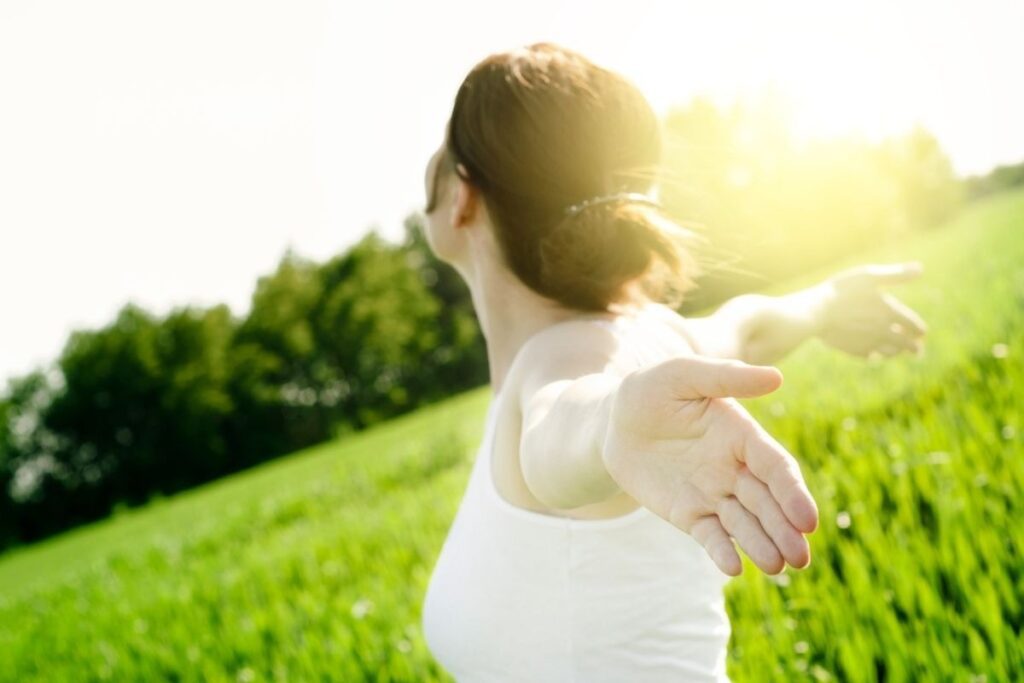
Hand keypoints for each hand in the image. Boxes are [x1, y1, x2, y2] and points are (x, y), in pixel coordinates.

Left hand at [601, 356, 818, 575]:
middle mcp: (734, 468)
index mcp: (741, 435)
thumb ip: (725, 378)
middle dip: (785, 529)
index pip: (775, 467)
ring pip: (744, 524)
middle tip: (799, 557)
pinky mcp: (690, 513)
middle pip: (767, 502)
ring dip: (762, 545)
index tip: (806, 520)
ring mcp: (713, 493)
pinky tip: (734, 568)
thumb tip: (776, 376)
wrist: (611, 423)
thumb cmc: (650, 390)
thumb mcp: (681, 375)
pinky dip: (723, 552)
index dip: (793, 493)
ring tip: (776, 567)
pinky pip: (711, 536)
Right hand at [816, 261, 927, 358]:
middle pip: (907, 345)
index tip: (922, 332)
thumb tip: (920, 268)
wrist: (816, 312)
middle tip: (917, 351)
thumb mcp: (869, 275)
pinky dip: (874, 355)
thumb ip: (896, 274)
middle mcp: (884, 331)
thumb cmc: (842, 291)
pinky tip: (872, 354)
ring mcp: (869, 343)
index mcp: (891, 312)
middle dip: (914, 348)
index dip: (920, 330)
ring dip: (896, 352)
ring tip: (896, 351)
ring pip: (889, 353)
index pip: (915, 326)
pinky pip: (869, 356)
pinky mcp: (854, 350)